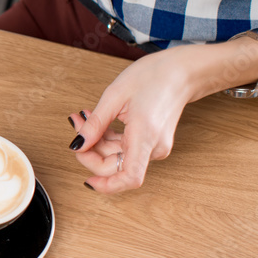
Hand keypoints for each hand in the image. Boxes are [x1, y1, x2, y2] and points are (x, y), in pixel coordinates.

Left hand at [68, 47, 204, 192]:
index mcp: (146, 137)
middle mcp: (153, 147)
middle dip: (90, 149)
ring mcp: (154, 146)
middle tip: (76, 124)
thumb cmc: (153, 77)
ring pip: (117, 156)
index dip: (107, 185)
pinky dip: (107, 138)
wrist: (181, 72)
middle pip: (115, 166)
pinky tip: (96, 121)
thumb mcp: (115, 96)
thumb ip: (95, 124)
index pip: (130, 178)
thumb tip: (77, 144)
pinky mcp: (151, 141)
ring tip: (84, 117)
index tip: (88, 181)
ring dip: (96, 141)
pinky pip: (124, 148)